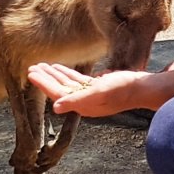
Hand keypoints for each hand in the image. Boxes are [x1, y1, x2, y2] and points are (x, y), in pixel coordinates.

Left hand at [27, 63, 158, 116]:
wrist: (143, 88)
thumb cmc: (122, 90)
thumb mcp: (98, 93)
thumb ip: (76, 101)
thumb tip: (55, 108)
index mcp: (82, 104)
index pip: (57, 93)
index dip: (43, 84)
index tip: (31, 73)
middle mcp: (84, 102)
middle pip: (60, 89)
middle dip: (46, 79)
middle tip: (32, 68)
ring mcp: (91, 95)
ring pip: (68, 84)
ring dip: (55, 75)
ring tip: (43, 66)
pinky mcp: (99, 87)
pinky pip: (78, 80)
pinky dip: (68, 74)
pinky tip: (62, 68)